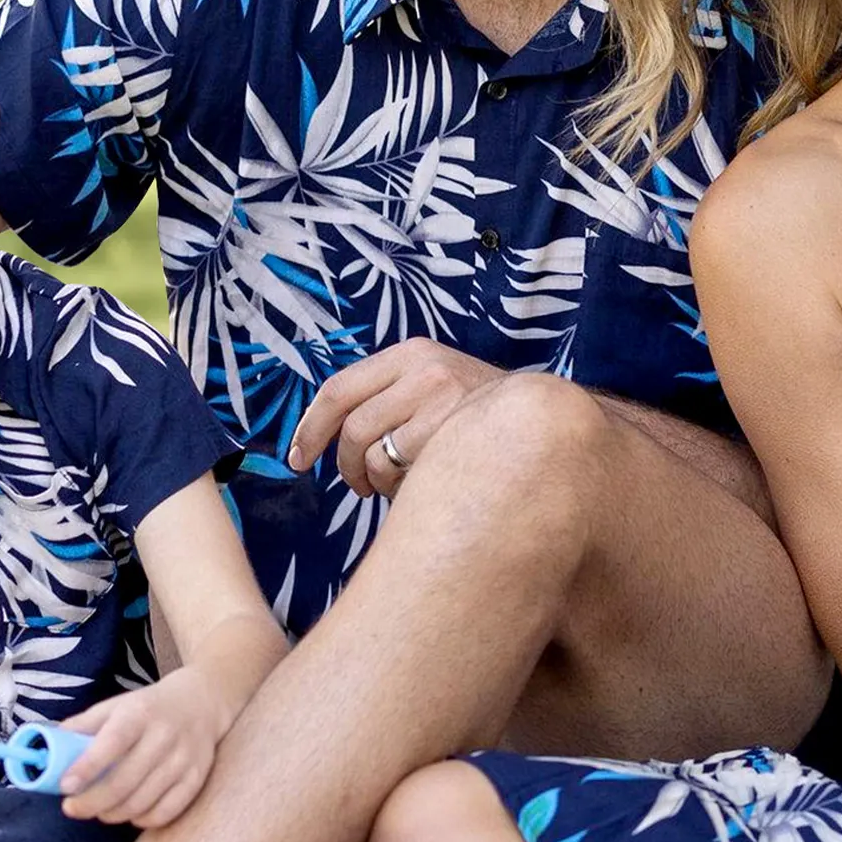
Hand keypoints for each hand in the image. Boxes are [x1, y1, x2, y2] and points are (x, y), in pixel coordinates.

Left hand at [55, 673, 227, 828]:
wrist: (203, 702)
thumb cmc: (147, 708)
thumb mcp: (114, 706)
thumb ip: (82, 726)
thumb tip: (45, 747)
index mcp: (138, 714)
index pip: (112, 744)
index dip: (87, 768)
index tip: (65, 787)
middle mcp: (164, 736)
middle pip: (125, 781)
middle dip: (92, 802)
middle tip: (72, 808)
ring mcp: (183, 759)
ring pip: (142, 801)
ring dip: (113, 813)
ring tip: (100, 810)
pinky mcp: (196, 778)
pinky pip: (166, 812)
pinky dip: (142, 819)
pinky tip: (130, 812)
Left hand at [287, 338, 504, 499]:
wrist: (543, 416)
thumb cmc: (473, 412)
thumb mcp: (430, 385)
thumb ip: (385, 399)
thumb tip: (323, 439)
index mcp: (409, 354)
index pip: (338, 389)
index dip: (310, 428)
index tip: (297, 459)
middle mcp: (423, 368)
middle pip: (353, 427)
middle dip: (345, 466)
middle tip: (356, 486)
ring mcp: (440, 397)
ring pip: (373, 451)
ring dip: (374, 480)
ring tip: (393, 485)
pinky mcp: (452, 429)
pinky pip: (399, 469)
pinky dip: (398, 487)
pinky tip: (418, 485)